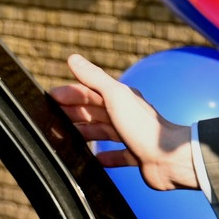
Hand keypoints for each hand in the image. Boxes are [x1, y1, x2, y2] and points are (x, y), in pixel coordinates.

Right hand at [49, 54, 199, 191]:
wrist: (168, 158)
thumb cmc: (142, 126)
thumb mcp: (115, 97)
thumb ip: (95, 79)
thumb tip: (73, 58)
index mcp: (121, 99)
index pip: (90, 92)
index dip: (70, 94)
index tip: (49, 98)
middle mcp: (126, 115)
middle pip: (95, 111)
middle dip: (73, 112)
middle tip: (51, 118)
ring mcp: (131, 136)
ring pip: (103, 131)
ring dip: (85, 133)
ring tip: (64, 138)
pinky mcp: (136, 156)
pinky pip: (117, 155)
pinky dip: (104, 156)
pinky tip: (94, 160)